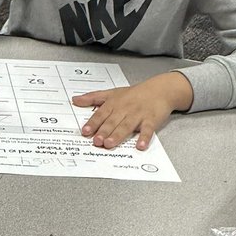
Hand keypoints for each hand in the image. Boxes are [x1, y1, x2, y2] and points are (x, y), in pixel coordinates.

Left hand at [72, 72, 193, 150]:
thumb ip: (93, 97)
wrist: (160, 89)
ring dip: (118, 135)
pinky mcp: (151, 119)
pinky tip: (140, 145)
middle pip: (112, 121)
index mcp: (114, 103)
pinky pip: (147, 129)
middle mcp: (125, 108)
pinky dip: (144, 137)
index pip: (101, 114)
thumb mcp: (112, 93)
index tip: (86, 131)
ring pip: (126, 125)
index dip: (93, 123)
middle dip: (104, 131)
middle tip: (97, 141)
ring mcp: (138, 114)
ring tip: (110, 144)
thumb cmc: (134, 93)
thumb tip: (74, 100)